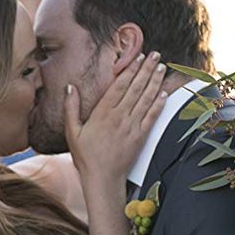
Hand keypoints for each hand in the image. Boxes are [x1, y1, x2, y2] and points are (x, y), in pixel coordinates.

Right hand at [65, 51, 166, 181]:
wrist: (102, 179)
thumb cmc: (85, 157)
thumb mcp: (72, 132)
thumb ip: (71, 108)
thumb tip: (70, 87)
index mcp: (103, 113)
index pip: (120, 85)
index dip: (130, 69)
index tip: (138, 56)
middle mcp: (119, 117)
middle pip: (136, 88)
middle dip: (146, 69)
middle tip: (156, 55)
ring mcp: (132, 127)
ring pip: (146, 99)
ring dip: (155, 82)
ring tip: (162, 68)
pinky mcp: (141, 137)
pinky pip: (152, 117)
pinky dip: (159, 104)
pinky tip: (164, 93)